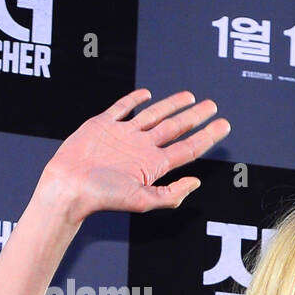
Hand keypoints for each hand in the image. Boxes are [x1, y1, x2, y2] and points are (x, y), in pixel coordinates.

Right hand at [39, 89, 230, 223]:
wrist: (70, 186)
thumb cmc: (104, 197)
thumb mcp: (144, 200)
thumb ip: (172, 194)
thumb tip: (196, 182)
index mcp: (154, 165)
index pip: (188, 147)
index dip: (208, 136)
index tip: (224, 124)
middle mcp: (142, 148)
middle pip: (176, 128)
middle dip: (195, 117)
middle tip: (213, 105)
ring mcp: (124, 135)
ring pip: (154, 115)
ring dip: (172, 105)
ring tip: (190, 96)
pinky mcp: (103, 125)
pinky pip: (122, 108)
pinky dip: (135, 100)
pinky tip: (147, 94)